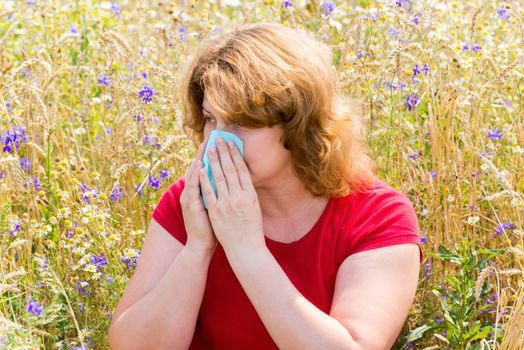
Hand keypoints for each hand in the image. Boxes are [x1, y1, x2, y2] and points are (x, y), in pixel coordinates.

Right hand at [179, 138, 216, 254]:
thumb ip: (217, 194)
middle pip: (198, 168)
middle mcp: (191, 193)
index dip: (209, 156)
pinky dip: (196, 176)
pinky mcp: (191, 205)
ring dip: (199, 159)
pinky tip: (200, 166)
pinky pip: (193, 188)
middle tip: (210, 138)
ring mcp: (190, 198)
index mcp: (198, 192)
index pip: (203, 169)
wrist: (201, 245)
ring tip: (205, 146)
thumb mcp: (214, 207)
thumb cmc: (211, 228)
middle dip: (204, 152)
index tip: (216, 143)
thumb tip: (228, 182)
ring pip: (194, 174)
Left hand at [199, 137, 265, 255]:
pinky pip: (209, 192)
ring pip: (219, 177)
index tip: (231, 143)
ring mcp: (227, 204)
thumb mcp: (254, 208)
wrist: (246, 249)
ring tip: (209, 148)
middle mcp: (240, 197)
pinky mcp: (216, 211)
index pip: (242, 170)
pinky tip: (201, 168)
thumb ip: (247, 193)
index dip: (235, 155)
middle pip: (230, 169)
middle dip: (223, 153)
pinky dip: (205, 179)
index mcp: (251, 195)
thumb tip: (242, 177)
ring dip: (213, 161)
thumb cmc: (251, 229)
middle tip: (218, 139)